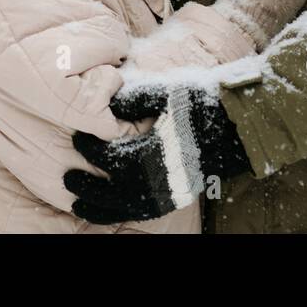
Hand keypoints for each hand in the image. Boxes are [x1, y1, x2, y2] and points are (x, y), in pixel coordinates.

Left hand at [62, 84, 250, 224]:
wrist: (239, 126)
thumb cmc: (202, 104)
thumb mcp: (169, 93)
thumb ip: (136, 99)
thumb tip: (107, 106)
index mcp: (157, 151)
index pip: (113, 157)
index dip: (91, 149)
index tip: (76, 138)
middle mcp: (163, 177)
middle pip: (116, 190)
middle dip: (88, 186)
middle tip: (67, 178)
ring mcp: (172, 189)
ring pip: (128, 208)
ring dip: (100, 208)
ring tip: (77, 204)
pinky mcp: (179, 195)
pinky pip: (145, 212)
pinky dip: (124, 213)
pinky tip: (110, 209)